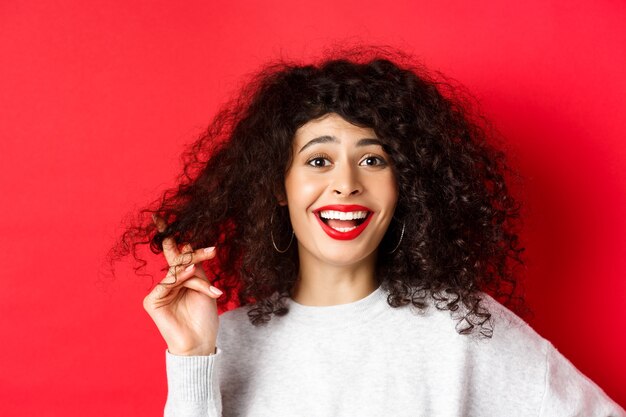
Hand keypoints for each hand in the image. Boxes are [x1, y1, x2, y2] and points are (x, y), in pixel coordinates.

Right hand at [143, 215, 222, 355]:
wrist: (201, 342)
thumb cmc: (204, 317)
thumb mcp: (204, 286)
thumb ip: (195, 267)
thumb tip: (187, 244)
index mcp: (179, 277)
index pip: (172, 252)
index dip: (167, 234)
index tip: (159, 215)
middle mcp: (167, 282)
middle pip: (179, 260)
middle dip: (196, 255)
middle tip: (213, 250)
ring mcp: (159, 291)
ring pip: (178, 271)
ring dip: (197, 275)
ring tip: (212, 284)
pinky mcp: (152, 300)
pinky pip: (170, 282)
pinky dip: (184, 279)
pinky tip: (192, 274)